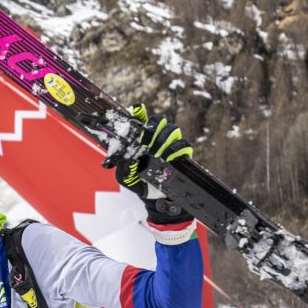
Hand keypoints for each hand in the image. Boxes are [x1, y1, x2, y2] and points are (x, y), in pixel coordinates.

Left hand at [115, 104, 192, 224]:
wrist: (153, 197)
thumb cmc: (137, 182)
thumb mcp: (125, 176)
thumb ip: (123, 165)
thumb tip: (128, 155)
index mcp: (141, 139)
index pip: (141, 120)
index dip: (140, 113)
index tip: (137, 110)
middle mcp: (156, 138)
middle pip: (159, 120)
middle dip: (153, 127)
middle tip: (147, 140)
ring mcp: (170, 144)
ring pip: (172, 129)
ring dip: (164, 139)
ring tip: (157, 152)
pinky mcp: (182, 154)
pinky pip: (184, 144)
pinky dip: (177, 149)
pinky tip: (169, 157)